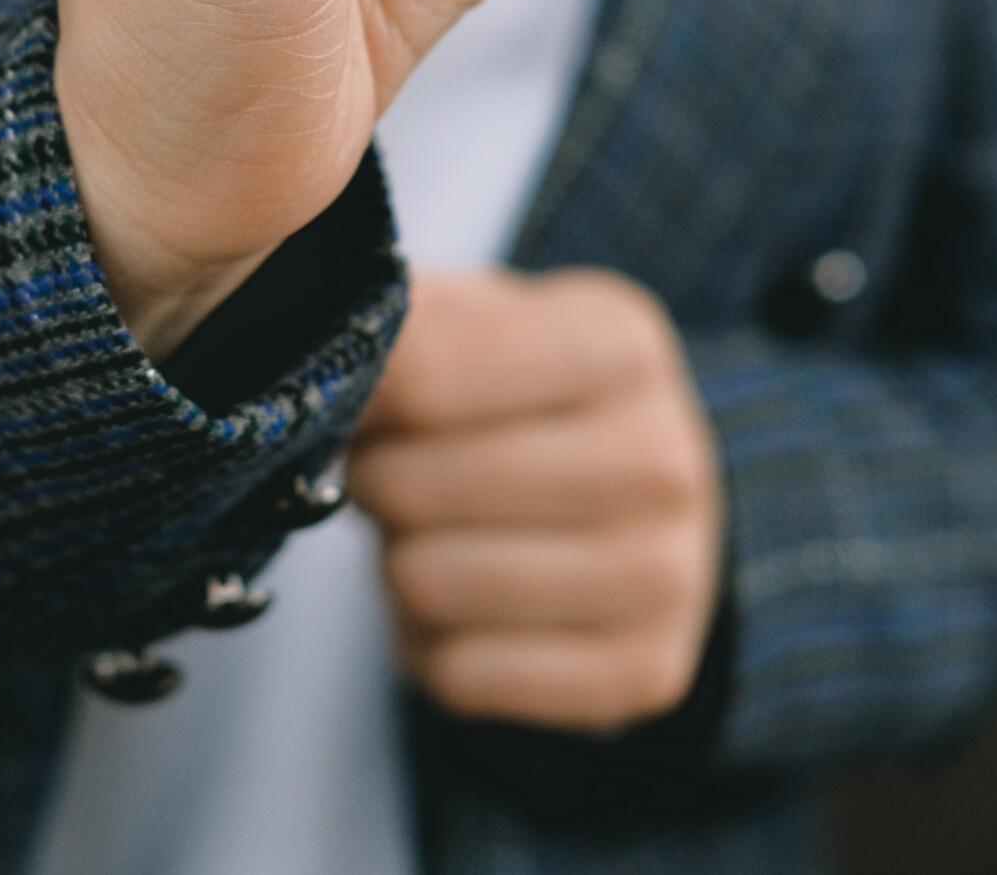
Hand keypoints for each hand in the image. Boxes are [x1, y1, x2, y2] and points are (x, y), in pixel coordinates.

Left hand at [349, 265, 725, 733]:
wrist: (640, 496)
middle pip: (416, 491)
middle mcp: (663, 459)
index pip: (425, 376)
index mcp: (618, 344)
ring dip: (396, 568)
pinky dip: (427, 647)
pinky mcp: (645, 672)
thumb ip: (401, 322)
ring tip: (429, 536)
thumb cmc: (525, 395)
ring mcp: (668, 576)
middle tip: (389, 476)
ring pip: (428, 588)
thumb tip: (328, 363)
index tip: (357, 402)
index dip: (359, 398)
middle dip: (373, 485)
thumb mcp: (479, 321)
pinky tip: (464, 609)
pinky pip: (456, 676)